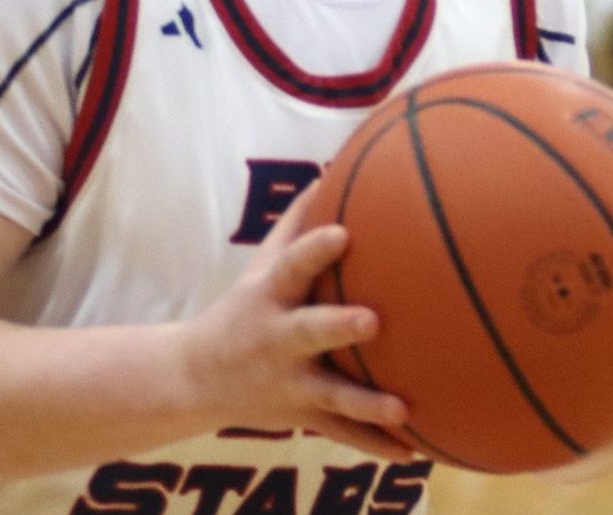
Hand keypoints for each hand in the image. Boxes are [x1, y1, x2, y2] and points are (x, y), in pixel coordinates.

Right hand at [179, 186, 413, 461]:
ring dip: (366, 403)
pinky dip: (378, 445)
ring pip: (331, 396)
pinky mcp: (305, 418)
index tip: (343, 233)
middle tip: (373, 321)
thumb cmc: (246, 306)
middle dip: (337, 327)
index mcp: (269, 297)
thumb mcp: (262, 265)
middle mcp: (278, 341)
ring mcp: (292, 384)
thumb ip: (298, 219)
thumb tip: (335, 161)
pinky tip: (417, 451)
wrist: (195, 380)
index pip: (291, 266)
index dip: (315, 249)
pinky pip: (344, 436)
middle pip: (308, 333)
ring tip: (402, 407)